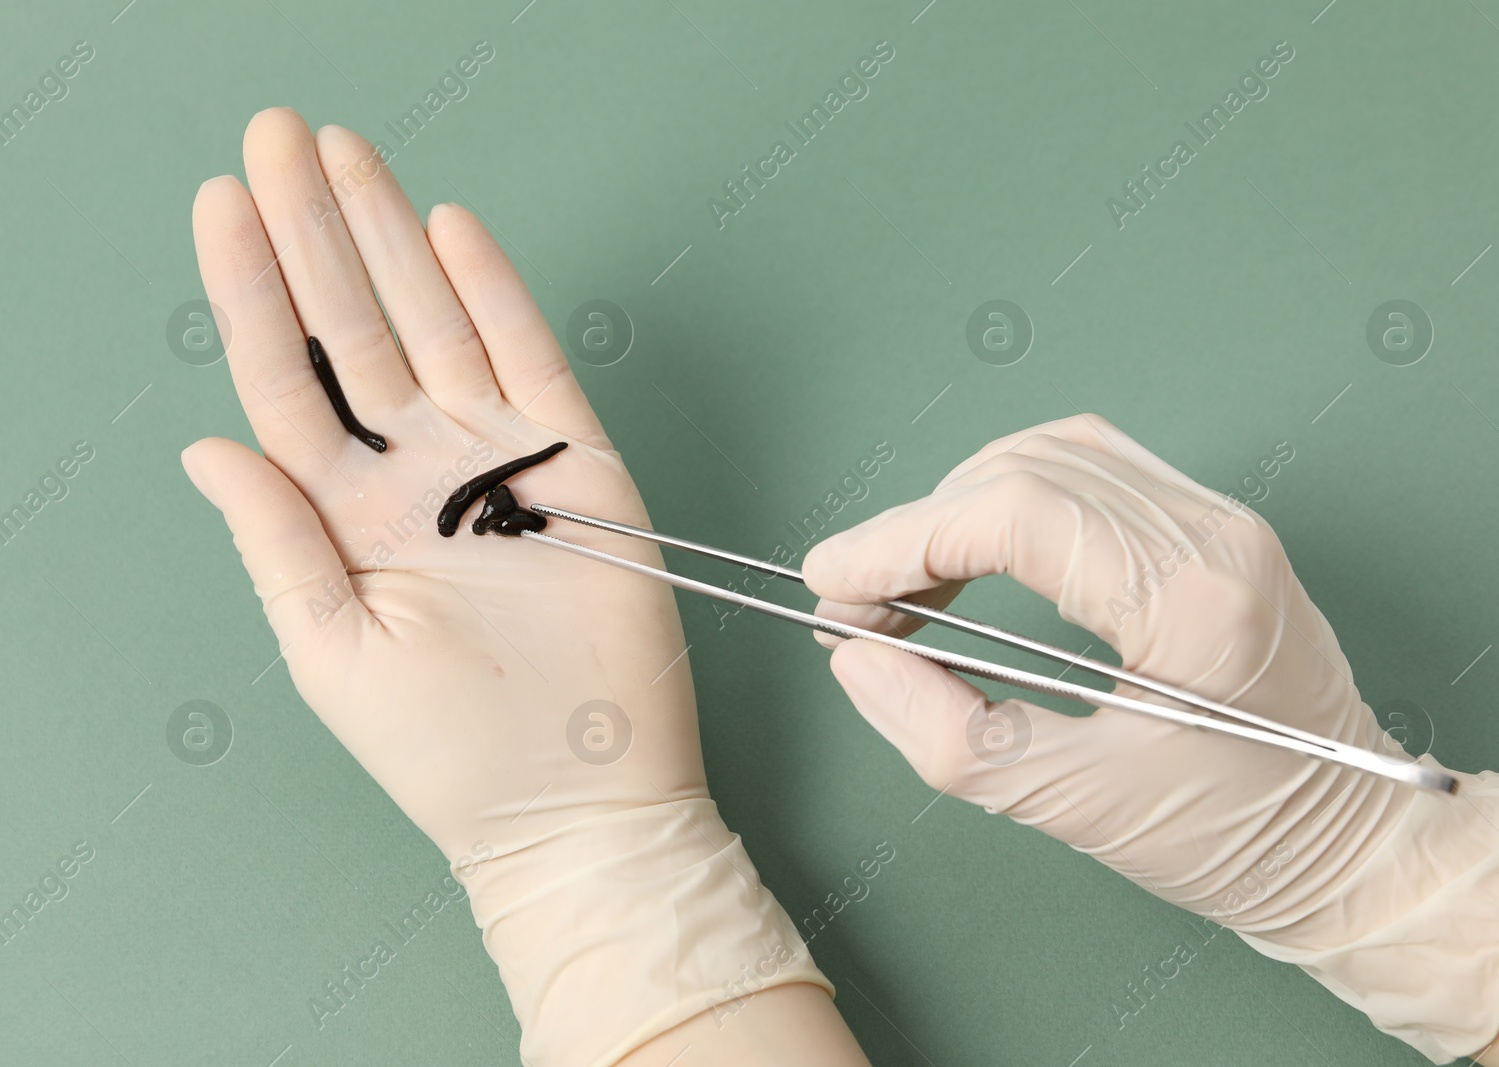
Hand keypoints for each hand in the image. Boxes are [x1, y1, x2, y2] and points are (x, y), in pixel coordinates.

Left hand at [185, 108, 834, 1066]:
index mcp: (348, 516)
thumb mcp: (331, 653)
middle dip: (311, 231)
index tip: (220, 201)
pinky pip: (531, 360)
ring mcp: (500, 463)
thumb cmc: (450, 755)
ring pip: (434, 323)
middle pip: (353, 328)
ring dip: (388, 237)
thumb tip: (208, 444)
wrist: (576, 803)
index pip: (289, 379)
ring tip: (344, 156)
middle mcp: (418, 474)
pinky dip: (494, 293)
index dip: (252, 290)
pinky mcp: (579, 467)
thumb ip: (276, 540)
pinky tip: (450, 230)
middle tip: (277, 134)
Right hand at [803, 414, 1498, 1062]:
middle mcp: (1215, 533)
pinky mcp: (1213, 530)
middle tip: (855, 607)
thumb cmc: (1234, 841)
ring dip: (960, 507)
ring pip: (1054, 456)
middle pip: (1026, 470)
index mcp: (1195, 598)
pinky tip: (974, 562)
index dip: (903, 539)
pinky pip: (1090, 475)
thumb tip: (859, 661)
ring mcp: (1221, 520)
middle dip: (918, 528)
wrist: (1354, 849)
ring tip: (906, 588)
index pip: (1017, 512)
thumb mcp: (1078, 809)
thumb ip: (952, 735)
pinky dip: (1010, 505)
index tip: (830, 587)